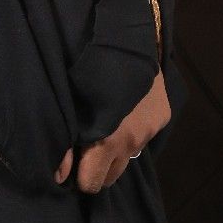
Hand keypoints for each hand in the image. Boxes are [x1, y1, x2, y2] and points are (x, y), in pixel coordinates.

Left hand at [54, 71, 170, 192]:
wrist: (126, 39)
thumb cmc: (87, 70)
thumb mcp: (69, 106)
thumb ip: (64, 144)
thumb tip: (59, 176)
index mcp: (108, 141)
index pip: (93, 182)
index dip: (80, 177)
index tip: (71, 164)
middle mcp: (133, 142)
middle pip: (112, 176)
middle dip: (96, 167)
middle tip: (84, 148)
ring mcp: (150, 130)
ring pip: (128, 156)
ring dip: (115, 150)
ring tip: (102, 128)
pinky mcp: (163, 117)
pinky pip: (143, 136)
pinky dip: (131, 132)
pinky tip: (123, 113)